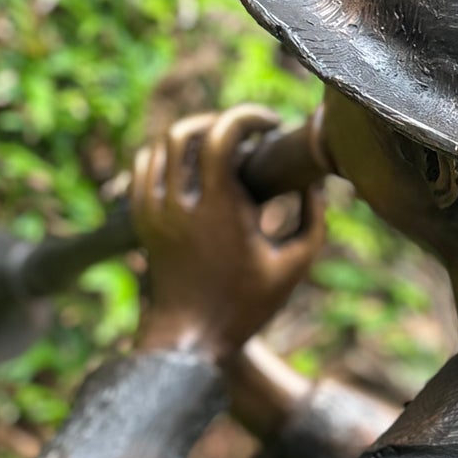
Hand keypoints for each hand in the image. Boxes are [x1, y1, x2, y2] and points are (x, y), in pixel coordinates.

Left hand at [131, 106, 324, 363]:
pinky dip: (166, 155)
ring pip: (161, 145)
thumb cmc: (246, 305)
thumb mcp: (295, 265)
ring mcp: (155, 211)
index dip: (248, 117)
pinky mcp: (142, 220)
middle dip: (219, 121)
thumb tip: (314, 183)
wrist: (189, 340)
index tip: (270, 125)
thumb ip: (313, 219)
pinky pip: (143, 166)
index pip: (222, 135)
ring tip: (219, 149)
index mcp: (219, 208)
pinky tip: (190, 167)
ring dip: (193, 136)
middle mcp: (180, 204)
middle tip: (244, 135)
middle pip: (185, 131)